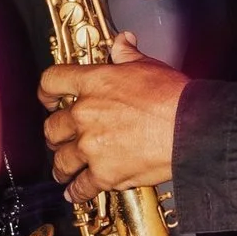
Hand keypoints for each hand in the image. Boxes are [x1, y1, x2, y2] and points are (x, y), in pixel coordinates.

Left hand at [39, 40, 187, 200]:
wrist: (191, 128)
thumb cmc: (172, 96)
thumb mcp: (148, 66)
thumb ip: (128, 54)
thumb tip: (123, 42)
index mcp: (93, 84)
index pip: (52, 82)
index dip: (46, 93)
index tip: (48, 101)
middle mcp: (85, 114)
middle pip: (52, 127)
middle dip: (55, 136)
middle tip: (60, 140)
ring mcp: (91, 146)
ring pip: (61, 160)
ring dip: (62, 166)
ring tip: (64, 171)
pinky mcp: (104, 174)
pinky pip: (81, 187)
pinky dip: (77, 192)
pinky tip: (76, 193)